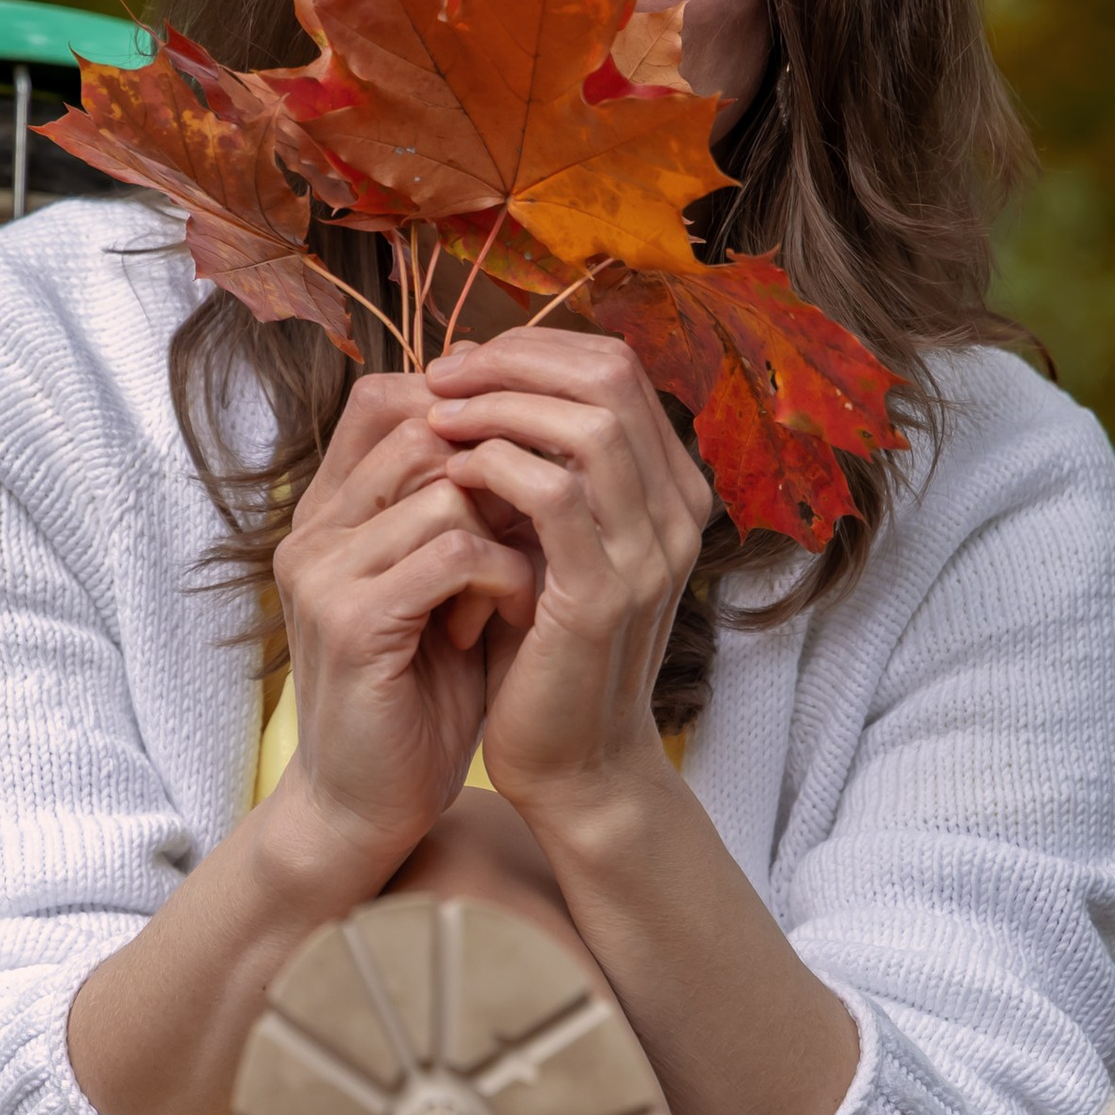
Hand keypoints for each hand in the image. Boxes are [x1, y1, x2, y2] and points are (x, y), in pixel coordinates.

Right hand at [264, 372, 537, 881]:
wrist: (366, 808)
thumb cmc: (418, 701)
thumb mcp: (443, 589)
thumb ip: (462, 513)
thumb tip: (534, 431)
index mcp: (327, 515)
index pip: (386, 399)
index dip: (469, 413)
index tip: (529, 466)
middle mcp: (312, 530)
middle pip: (423, 430)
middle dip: (501, 479)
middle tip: (533, 542)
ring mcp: (322, 571)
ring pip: (447, 486)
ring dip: (507, 536)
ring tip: (513, 596)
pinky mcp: (350, 620)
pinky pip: (453, 551)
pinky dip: (503, 578)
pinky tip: (509, 619)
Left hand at [421, 328, 712, 834]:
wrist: (573, 764)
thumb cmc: (545, 651)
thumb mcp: (550, 543)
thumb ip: (541, 466)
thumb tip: (481, 376)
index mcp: (670, 488)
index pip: (615, 366)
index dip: (533, 349)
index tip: (461, 364)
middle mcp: (678, 510)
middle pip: (610, 375)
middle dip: (514, 360)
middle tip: (442, 375)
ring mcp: (651, 551)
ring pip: (589, 423)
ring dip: (500, 406)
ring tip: (437, 417)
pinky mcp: (607, 594)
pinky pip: (554, 493)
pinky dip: (495, 467)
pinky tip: (451, 475)